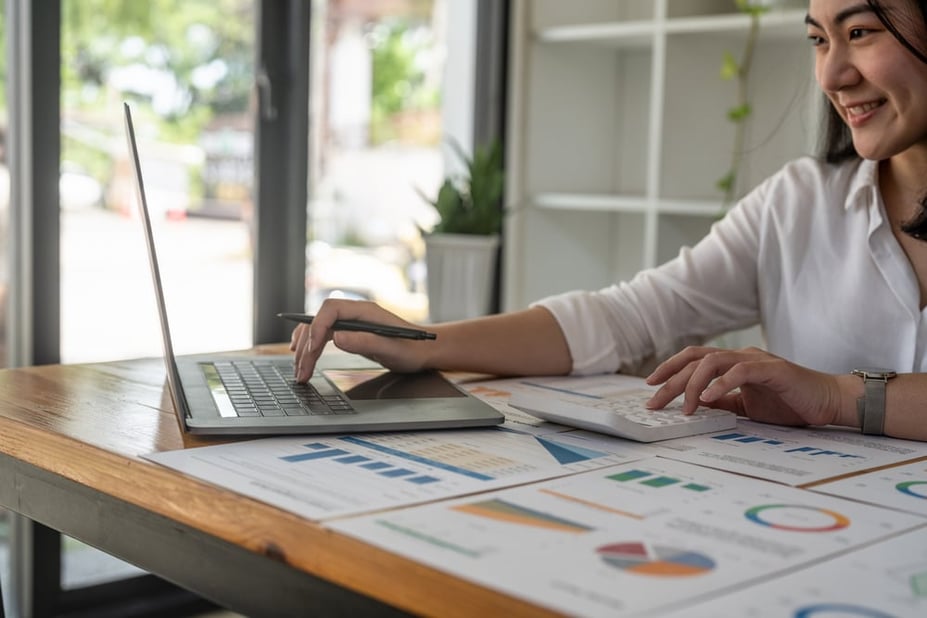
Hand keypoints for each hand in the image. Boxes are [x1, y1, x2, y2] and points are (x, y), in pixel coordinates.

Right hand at [289, 299, 431, 381]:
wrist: (423, 350)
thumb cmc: (412, 349)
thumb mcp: (391, 348)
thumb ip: (366, 342)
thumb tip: (337, 337)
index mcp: (365, 311)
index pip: (330, 309)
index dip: (317, 326)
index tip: (310, 349)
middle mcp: (355, 313)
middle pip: (320, 322)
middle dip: (307, 346)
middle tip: (302, 371)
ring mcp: (351, 322)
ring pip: (318, 329)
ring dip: (305, 349)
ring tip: (299, 371)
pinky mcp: (349, 332)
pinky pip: (323, 335)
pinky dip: (311, 346)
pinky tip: (303, 355)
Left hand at [644, 346, 843, 426]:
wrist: (827, 402)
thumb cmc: (790, 403)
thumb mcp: (747, 407)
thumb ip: (723, 402)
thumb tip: (695, 404)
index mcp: (732, 364)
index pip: (693, 360)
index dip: (669, 369)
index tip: (650, 386)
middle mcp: (740, 357)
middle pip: (695, 359)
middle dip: (670, 379)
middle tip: (654, 400)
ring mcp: (755, 360)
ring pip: (712, 361)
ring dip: (693, 383)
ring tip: (684, 406)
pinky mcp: (772, 368)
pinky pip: (740, 371)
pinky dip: (722, 383)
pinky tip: (709, 398)